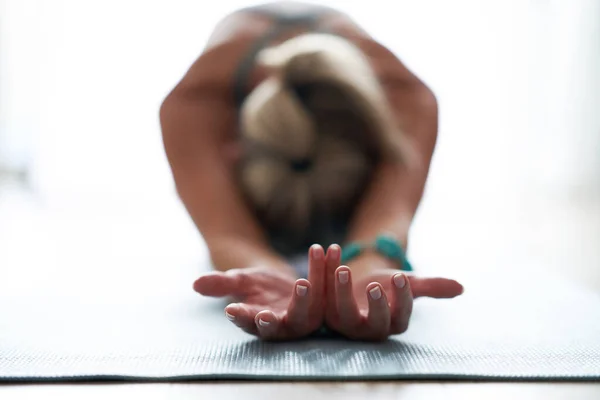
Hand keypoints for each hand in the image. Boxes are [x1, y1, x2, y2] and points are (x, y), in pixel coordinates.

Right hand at [193, 245, 325, 339]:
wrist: (282, 282)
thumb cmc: (256, 286)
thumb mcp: (239, 281)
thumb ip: (220, 283)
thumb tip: (195, 284)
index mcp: (255, 322)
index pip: (246, 323)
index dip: (240, 318)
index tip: (231, 310)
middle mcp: (280, 326)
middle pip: (276, 328)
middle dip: (272, 322)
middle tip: (266, 314)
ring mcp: (302, 318)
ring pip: (305, 314)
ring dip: (304, 299)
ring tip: (302, 282)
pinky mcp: (320, 305)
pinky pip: (324, 294)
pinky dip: (322, 276)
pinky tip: (322, 258)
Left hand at [324, 246, 463, 340]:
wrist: (360, 281)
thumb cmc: (388, 285)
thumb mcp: (409, 283)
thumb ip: (432, 286)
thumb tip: (461, 288)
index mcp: (393, 323)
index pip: (400, 315)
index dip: (401, 298)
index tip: (401, 277)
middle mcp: (369, 329)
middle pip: (373, 323)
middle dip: (374, 305)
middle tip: (374, 285)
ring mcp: (345, 323)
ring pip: (341, 313)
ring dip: (341, 292)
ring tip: (342, 269)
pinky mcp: (325, 312)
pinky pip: (323, 298)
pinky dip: (323, 277)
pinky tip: (325, 257)